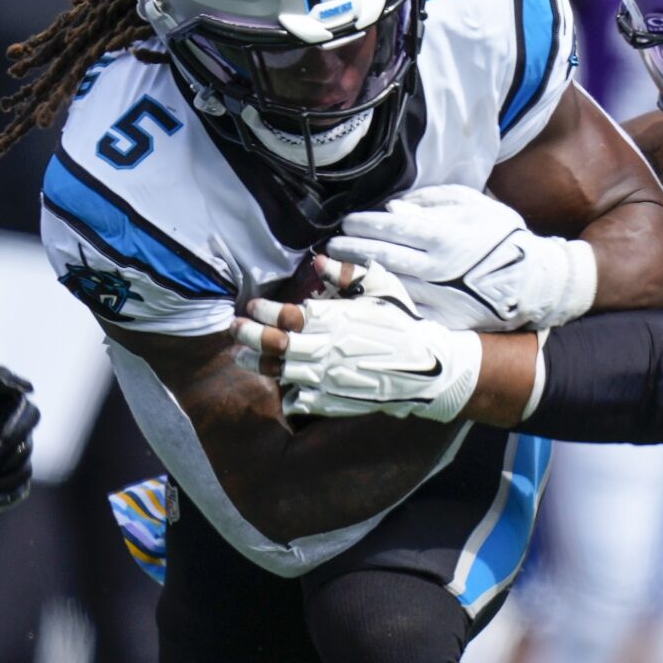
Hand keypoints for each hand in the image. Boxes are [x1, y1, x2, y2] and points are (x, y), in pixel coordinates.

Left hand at [239, 261, 483, 423]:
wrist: (428, 366)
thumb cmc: (404, 322)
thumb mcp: (380, 288)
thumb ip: (347, 274)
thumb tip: (318, 262)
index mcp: (332, 320)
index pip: (284, 315)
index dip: (263, 310)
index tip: (253, 306)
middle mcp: (324, 348)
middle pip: (274, 342)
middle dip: (248, 334)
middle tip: (235, 328)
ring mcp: (327, 377)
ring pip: (280, 370)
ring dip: (256, 362)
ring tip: (241, 357)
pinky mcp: (334, 401)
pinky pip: (300, 398)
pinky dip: (285, 393)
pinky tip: (278, 386)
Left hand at [328, 184, 596, 329]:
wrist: (536, 283)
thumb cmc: (502, 238)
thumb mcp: (474, 206)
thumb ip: (432, 202)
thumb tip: (393, 209)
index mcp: (444, 235)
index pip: (390, 228)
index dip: (362, 225)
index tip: (347, 223)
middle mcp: (437, 269)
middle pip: (380, 257)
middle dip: (350, 250)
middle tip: (332, 246)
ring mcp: (439, 298)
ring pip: (385, 286)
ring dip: (356, 276)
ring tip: (337, 268)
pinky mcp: (443, 322)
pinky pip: (403, 312)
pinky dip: (378, 303)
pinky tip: (362, 295)